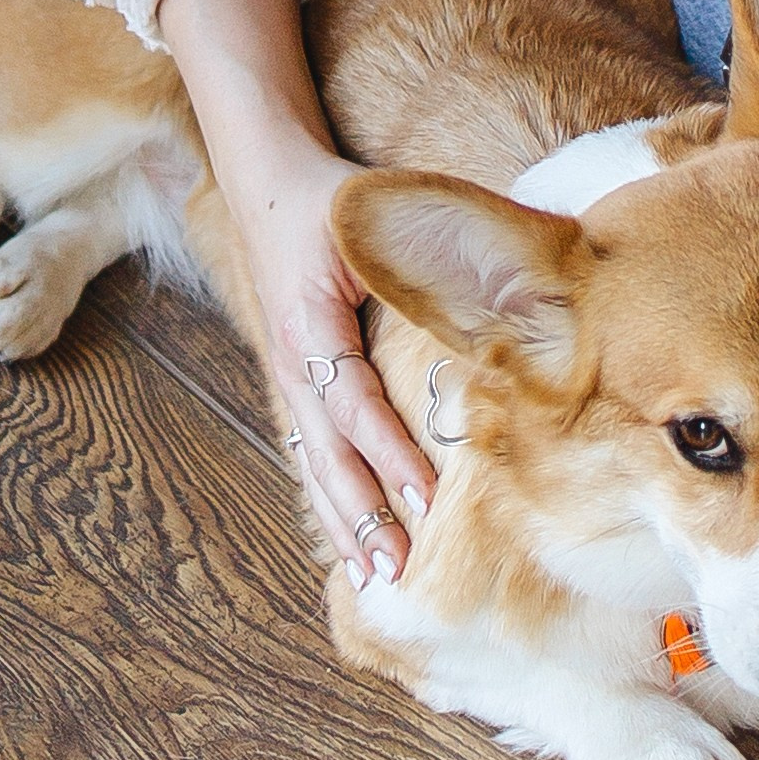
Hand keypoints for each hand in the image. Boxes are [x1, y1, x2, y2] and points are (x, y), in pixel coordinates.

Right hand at [158, 0, 432, 582]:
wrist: (265, 178)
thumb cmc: (330, 195)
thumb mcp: (365, 214)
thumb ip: (418, 243)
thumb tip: (493, 265)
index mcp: (313, 324)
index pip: (353, 405)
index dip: (389, 454)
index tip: (424, 500)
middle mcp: (294, 361)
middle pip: (328, 456)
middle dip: (365, 518)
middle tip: (399, 576)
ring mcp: (288, 377)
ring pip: (316, 466)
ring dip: (346, 524)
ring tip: (376, 580)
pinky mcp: (293, 381)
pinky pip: (311, 450)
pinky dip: (331, 500)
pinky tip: (354, 540)